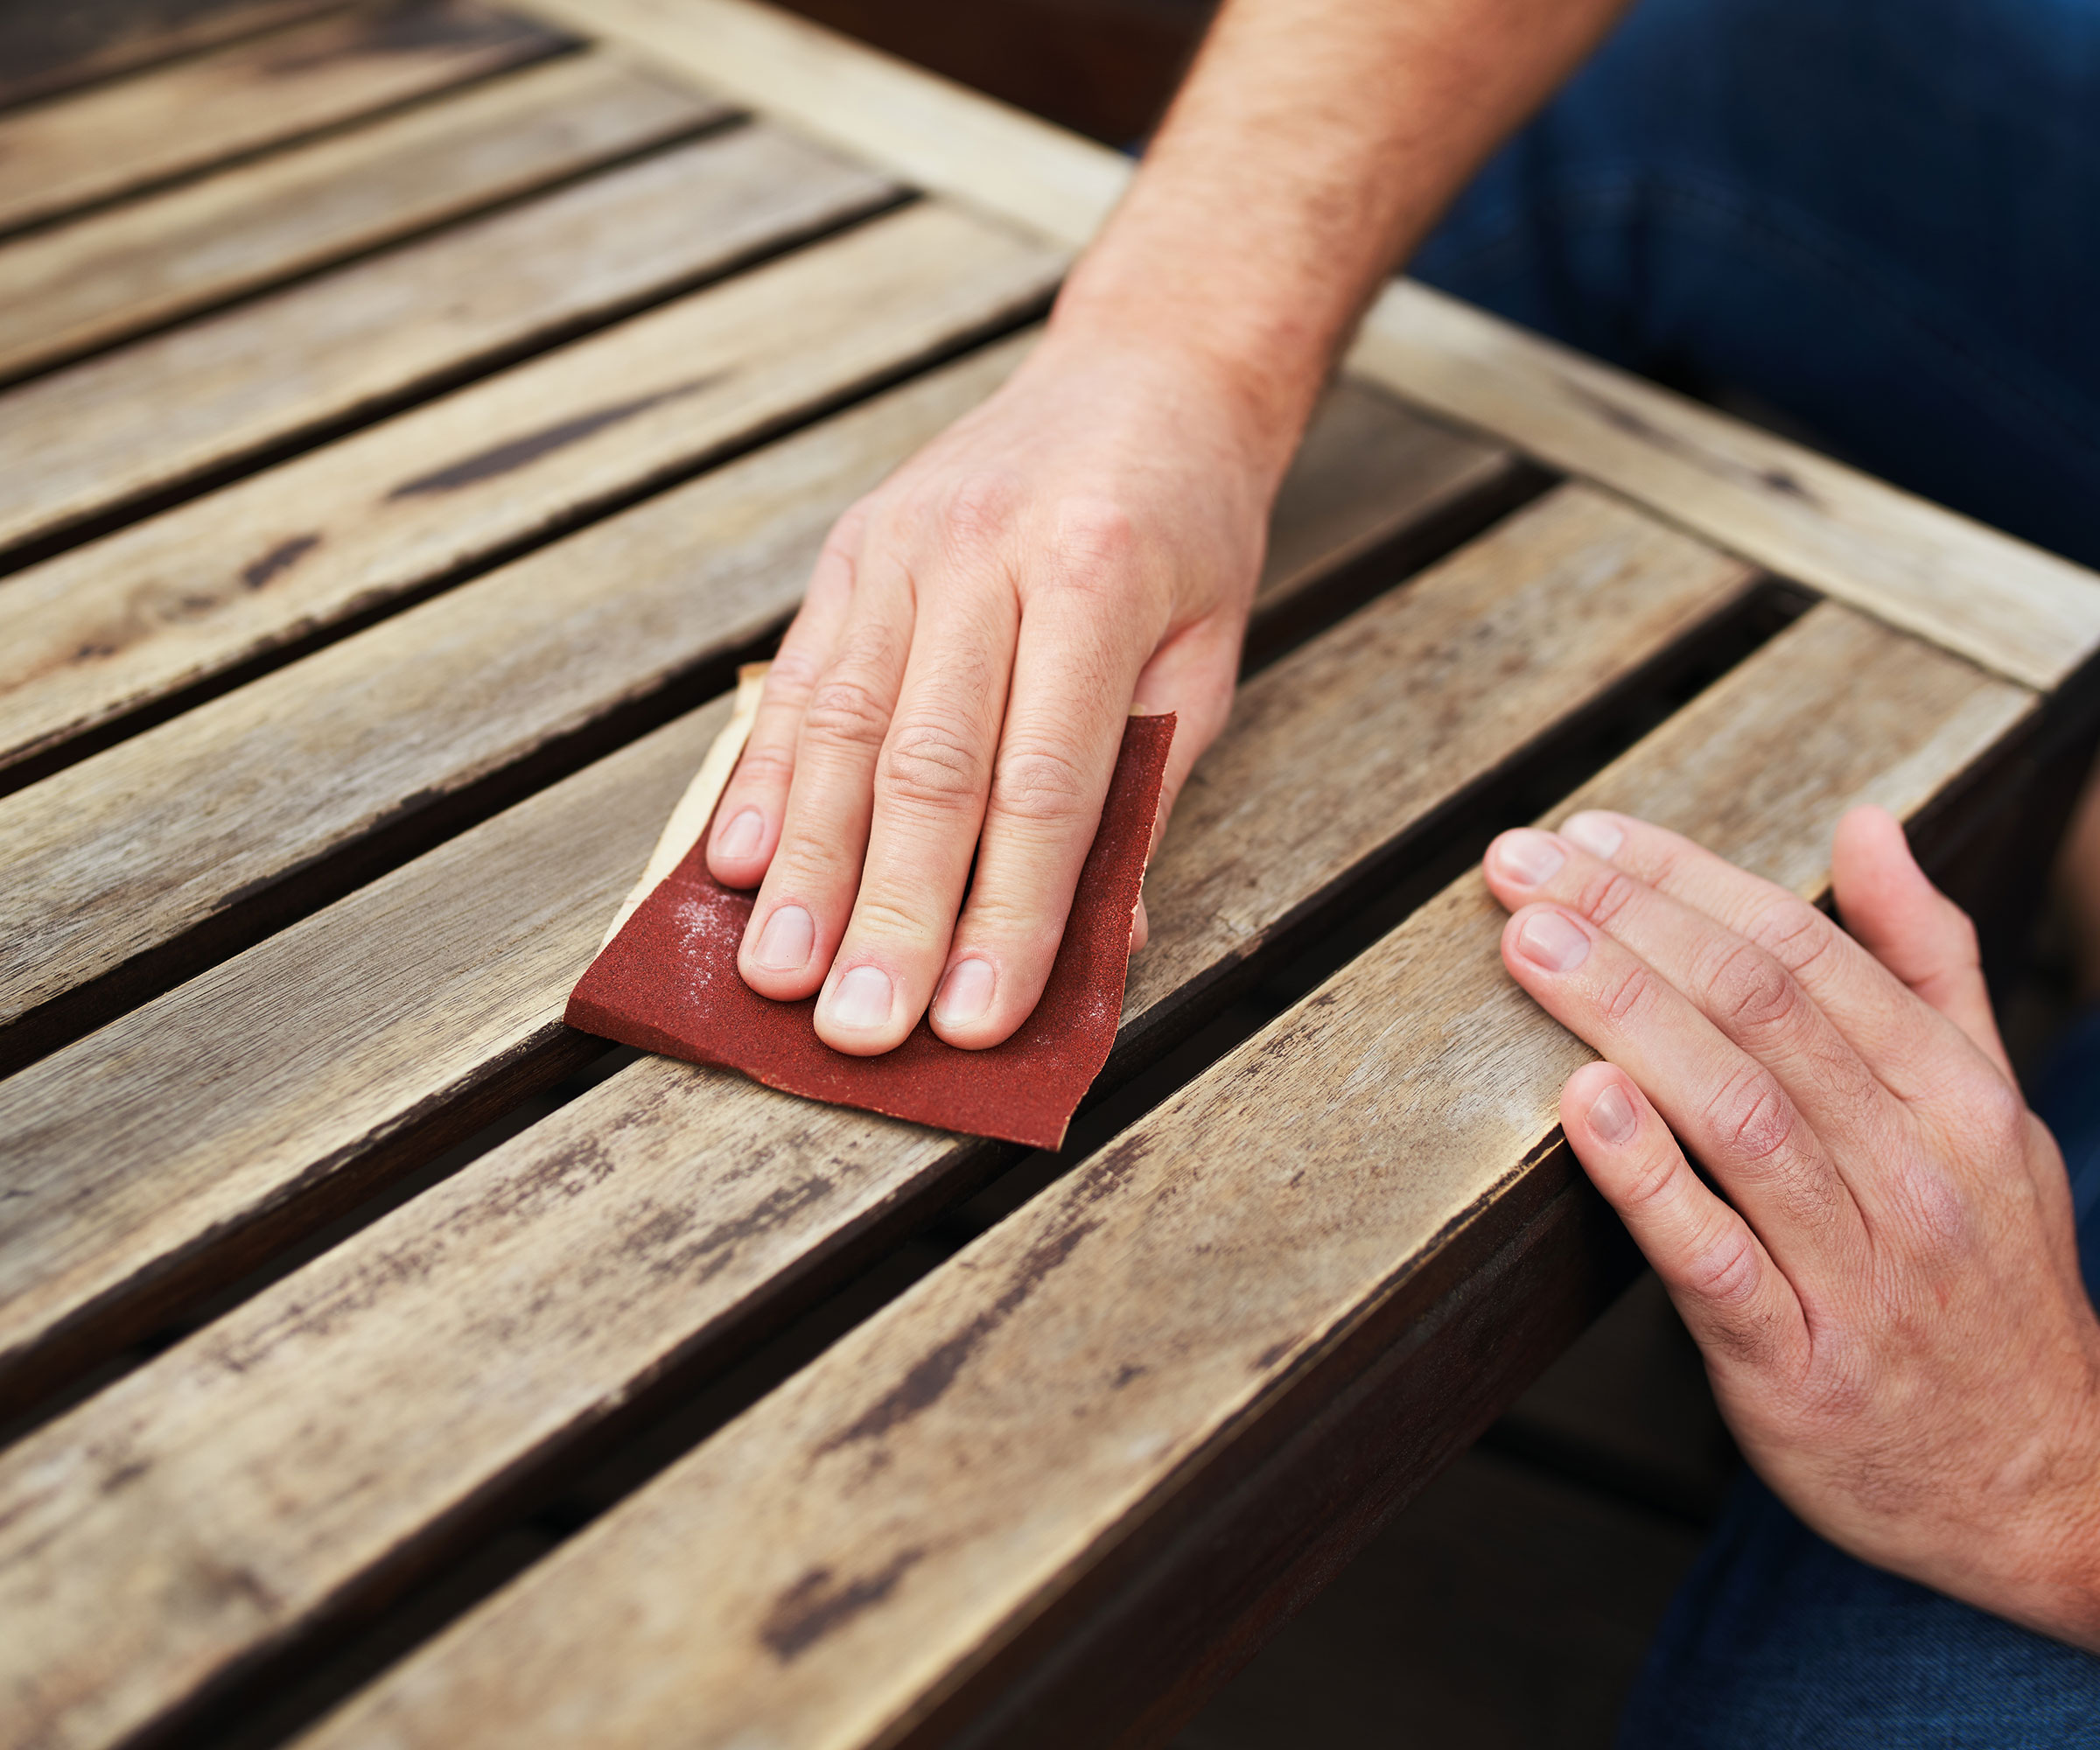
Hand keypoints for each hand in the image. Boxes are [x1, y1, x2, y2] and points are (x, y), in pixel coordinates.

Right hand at [705, 330, 1280, 1054]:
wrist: (1143, 372)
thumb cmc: (1187, 533)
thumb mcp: (1206, 660)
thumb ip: (1141, 791)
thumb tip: (1094, 941)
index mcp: (1097, 574)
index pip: (1044, 781)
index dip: (1008, 913)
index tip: (976, 1022)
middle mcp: (985, 550)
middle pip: (928, 765)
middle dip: (891, 912)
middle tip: (859, 1029)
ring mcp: (903, 543)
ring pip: (841, 727)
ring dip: (806, 864)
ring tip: (778, 972)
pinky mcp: (850, 549)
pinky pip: (801, 678)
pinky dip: (764, 777)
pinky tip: (737, 863)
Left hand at [1482, 806, 2099, 1648]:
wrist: (2048, 1492)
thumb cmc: (1990, 1284)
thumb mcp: (1988, 1111)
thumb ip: (1925, 965)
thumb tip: (1868, 825)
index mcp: (1955, 1097)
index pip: (1805, 951)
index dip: (1686, 882)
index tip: (1587, 837)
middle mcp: (1916, 1171)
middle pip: (1761, 1012)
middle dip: (1631, 923)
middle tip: (1520, 868)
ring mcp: (1861, 1273)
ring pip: (1738, 1114)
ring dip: (1624, 1015)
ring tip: (1529, 945)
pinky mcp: (1800, 1369)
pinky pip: (1717, 1261)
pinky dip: (1649, 1178)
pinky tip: (1583, 1104)